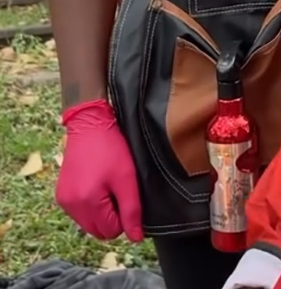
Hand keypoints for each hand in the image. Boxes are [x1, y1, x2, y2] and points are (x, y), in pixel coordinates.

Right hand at [56, 99, 142, 241]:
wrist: (89, 124)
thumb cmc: (111, 148)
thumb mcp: (127, 177)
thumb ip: (132, 210)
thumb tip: (136, 238)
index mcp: (87, 202)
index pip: (110, 231)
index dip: (123, 217)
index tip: (125, 194)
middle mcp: (71, 206)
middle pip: (98, 231)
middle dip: (111, 217)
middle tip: (118, 190)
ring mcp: (63, 200)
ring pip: (88, 223)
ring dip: (100, 212)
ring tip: (107, 185)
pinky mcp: (61, 194)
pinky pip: (79, 212)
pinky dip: (90, 205)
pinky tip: (96, 184)